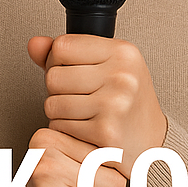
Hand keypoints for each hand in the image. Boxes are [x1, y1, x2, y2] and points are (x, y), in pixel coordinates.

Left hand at [28, 35, 167, 178]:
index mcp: (123, 52)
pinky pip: (59, 126)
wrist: (153, 142)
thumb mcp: (107, 65)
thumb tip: (34, 44)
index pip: (62, 46)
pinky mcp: (105, 131)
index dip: (57, 61)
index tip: (71, 71)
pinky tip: (85, 128)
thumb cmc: (128, 101)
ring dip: (59, 113)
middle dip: (56, 90)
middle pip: (53, 76)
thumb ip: (68, 53)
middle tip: (78, 96)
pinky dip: (65, 130)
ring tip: (82, 113)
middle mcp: (121, 75)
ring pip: (52, 103)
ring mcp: (114, 103)